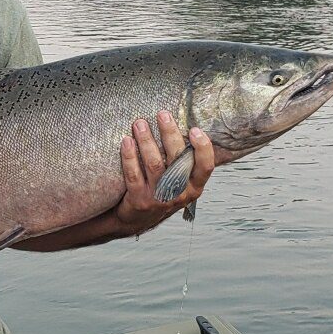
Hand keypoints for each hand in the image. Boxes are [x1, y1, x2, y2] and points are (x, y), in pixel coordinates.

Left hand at [114, 112, 214, 234]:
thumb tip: (185, 125)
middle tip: (162, 114)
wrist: (138, 219)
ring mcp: (159, 198)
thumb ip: (185, 161)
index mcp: (194, 187)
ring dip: (146, 141)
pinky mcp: (139, 200)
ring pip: (154, 164)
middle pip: (177, 159)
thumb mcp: (181, 182)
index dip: (203, 148)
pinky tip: (126, 141)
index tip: (195, 129)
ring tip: (139, 123)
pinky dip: (129, 156)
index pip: (206, 167)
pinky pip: (133, 174)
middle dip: (169, 134)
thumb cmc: (163, 191)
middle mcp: (179, 194)